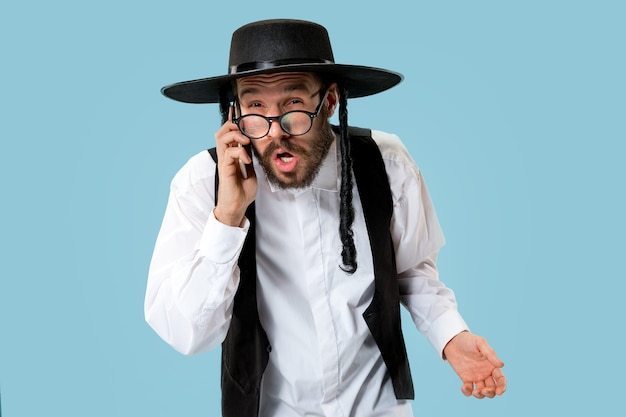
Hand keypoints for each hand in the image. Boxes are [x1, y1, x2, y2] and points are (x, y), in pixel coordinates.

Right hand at [213, 109, 256, 226]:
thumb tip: (253, 146)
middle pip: (222, 131)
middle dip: (233, 124)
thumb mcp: (251, 171)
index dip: (232, 120)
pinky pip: (229, 153)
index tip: (235, 108)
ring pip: (222, 138)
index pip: (229, 133)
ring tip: (245, 140)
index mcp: (232, 155)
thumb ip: (250, 158)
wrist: (237, 207)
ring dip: (235, 135)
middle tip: (245, 127)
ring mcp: (224, 162)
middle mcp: (226, 156)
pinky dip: (239, 152)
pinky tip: (247, 159)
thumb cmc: (242, 192)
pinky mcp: (225, 169)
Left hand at [443, 331, 505, 398]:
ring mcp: (476, 377)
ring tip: (475, 391)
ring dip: (480, 395)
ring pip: (482, 392)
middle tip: (484, 390)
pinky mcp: (465, 378)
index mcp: (492, 365)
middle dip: (490, 393)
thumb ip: (490, 354)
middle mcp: (486, 373)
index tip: (498, 392)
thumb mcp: (480, 343)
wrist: (452, 340)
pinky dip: (468, 392)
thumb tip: (502, 365)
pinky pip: (468, 389)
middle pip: (492, 388)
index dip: (502, 387)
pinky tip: (464, 387)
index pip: (500, 379)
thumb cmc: (468, 340)